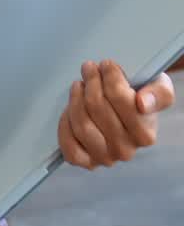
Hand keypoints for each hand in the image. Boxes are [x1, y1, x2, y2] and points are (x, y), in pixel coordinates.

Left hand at [58, 60, 175, 170]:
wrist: (128, 115)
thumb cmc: (141, 97)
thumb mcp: (159, 88)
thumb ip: (159, 93)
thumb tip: (142, 103)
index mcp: (145, 134)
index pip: (120, 98)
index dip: (109, 76)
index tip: (107, 64)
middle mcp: (126, 150)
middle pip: (96, 106)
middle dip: (91, 81)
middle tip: (89, 68)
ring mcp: (104, 158)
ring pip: (80, 123)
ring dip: (76, 97)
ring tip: (79, 84)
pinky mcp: (85, 161)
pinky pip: (68, 144)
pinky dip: (65, 123)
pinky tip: (71, 109)